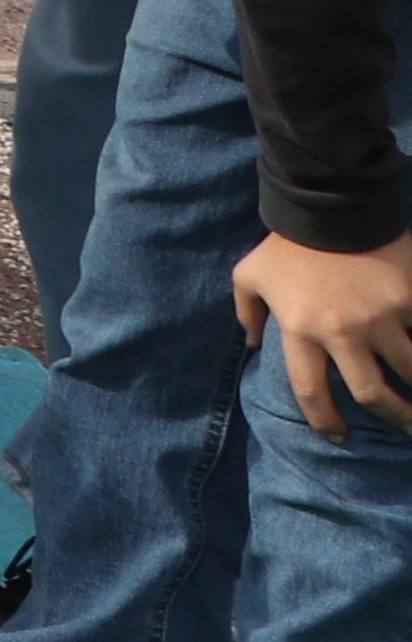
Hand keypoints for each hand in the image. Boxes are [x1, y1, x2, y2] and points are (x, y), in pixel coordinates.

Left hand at [233, 231, 411, 442]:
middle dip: (394, 418)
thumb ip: (245, 311)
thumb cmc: (288, 242)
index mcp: (300, 330)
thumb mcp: (250, 274)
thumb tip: (251, 344)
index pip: (311, 392)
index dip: (326, 422)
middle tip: (406, 430)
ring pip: (411, 371)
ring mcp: (381, 318)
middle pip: (373, 393)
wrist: (332, 204)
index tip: (338, 437)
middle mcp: (342, 332)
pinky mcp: (410, 300)